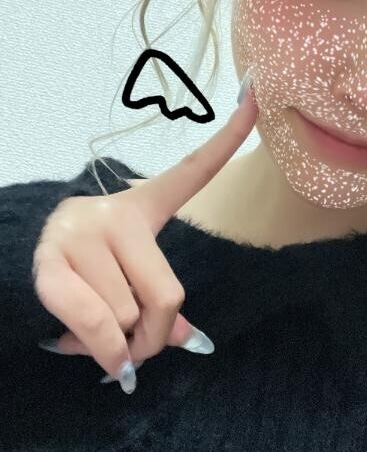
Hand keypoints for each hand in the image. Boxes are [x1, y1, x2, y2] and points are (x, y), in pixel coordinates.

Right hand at [32, 84, 257, 391]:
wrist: (11, 267)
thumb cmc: (86, 276)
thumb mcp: (130, 282)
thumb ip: (161, 308)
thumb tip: (189, 342)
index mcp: (142, 208)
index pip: (191, 171)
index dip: (227, 138)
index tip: (256, 98)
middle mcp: (115, 214)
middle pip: (167, 295)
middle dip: (155, 336)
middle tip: (137, 348)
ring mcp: (82, 236)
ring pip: (128, 317)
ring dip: (117, 345)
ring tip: (93, 334)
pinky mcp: (52, 266)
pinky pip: (98, 325)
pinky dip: (103, 353)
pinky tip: (87, 351)